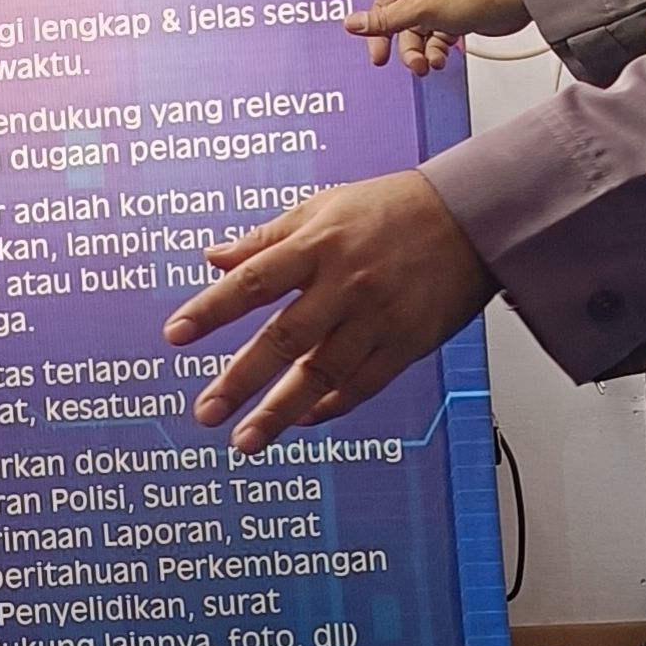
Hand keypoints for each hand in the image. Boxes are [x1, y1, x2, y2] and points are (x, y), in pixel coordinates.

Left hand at [162, 170, 497, 451]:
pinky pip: (363, 384)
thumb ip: (265, 238)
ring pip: (322, 373)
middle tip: (205, 413)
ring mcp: (378, 317)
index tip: (175, 336)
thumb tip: (213, 258)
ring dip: (280, 411)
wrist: (470, 217)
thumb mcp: (321, 207)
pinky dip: (330, 405)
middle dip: (240, 380)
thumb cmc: (391, 207)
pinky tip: (301, 418)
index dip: (211, 309)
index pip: (252, 281)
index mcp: (317, 244)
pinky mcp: (408, 343)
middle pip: (283, 339)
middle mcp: (345, 284)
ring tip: (246, 439)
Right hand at [319, 0, 528, 74]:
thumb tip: (352, 24)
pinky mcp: (451, 14)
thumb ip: (385, 21)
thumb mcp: (419, 9)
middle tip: (379, 58)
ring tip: (422, 65)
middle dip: (385, 37)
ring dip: (412, 49)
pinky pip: (430, 35)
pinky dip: (431, 49)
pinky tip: (437, 60)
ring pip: (410, 28)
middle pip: (387, 11)